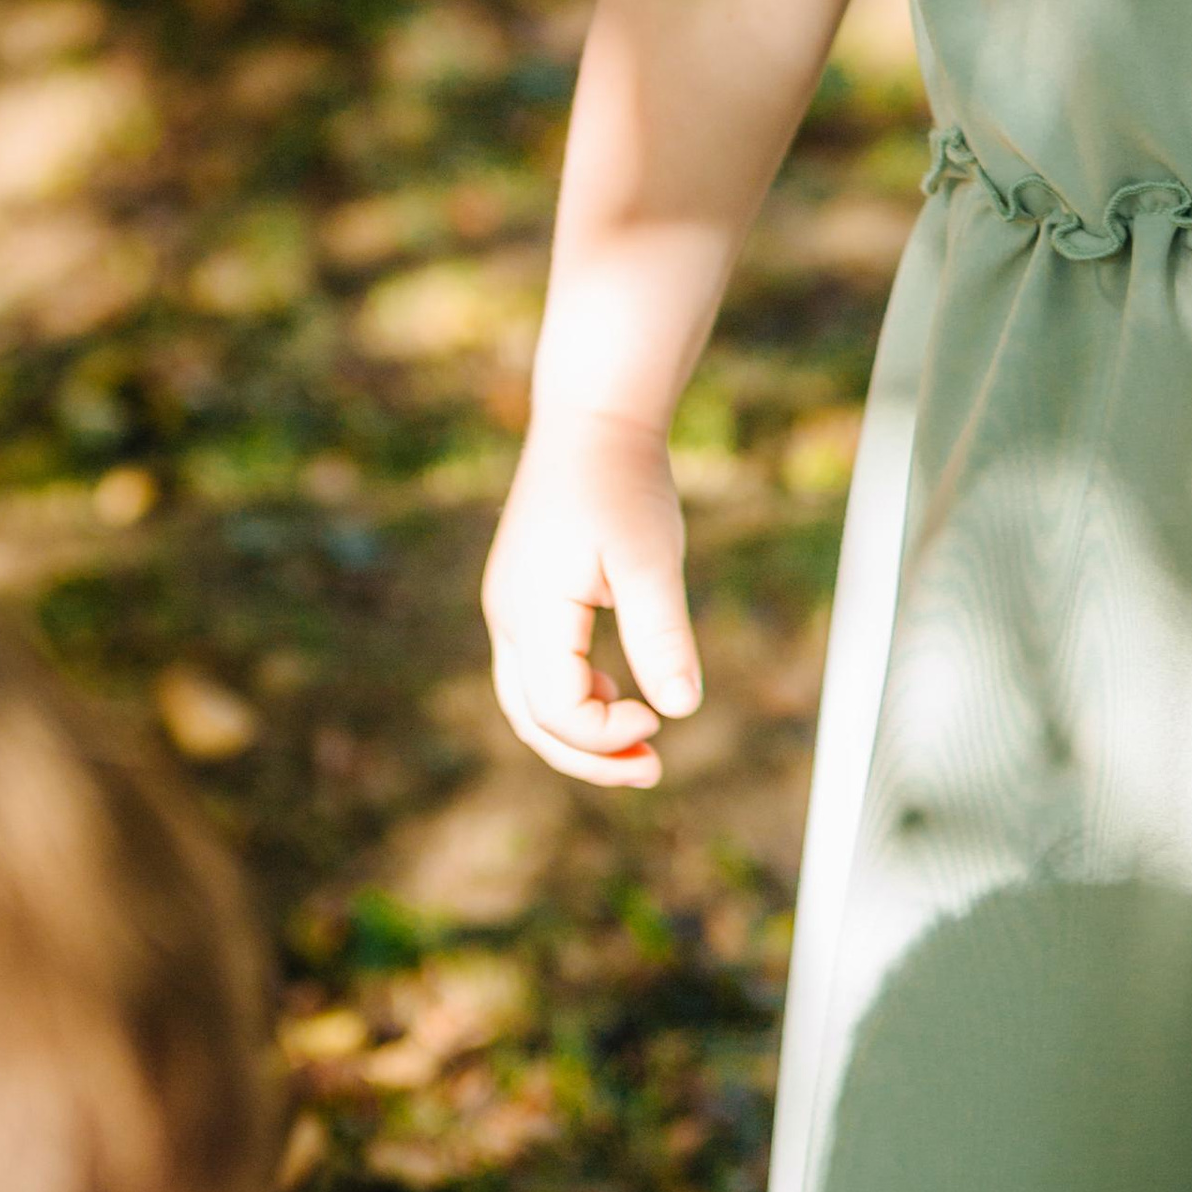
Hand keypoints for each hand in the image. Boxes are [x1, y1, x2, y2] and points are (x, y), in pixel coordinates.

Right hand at [482, 403, 700, 787]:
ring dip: (582, 732)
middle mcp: (509, 619)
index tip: (658, 720)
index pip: (555, 711)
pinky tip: (624, 695)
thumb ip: (662, 635)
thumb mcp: (651, 560)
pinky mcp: (529, 598)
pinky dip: (577, 697)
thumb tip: (682, 709)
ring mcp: (513, 609)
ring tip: (640, 746)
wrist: (594, 419)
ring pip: (531, 700)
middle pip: (533, 720)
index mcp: (531, 613)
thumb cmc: (623, 483)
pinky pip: (541, 671)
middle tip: (651, 771)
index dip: (605, 735)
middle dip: (589, 756)